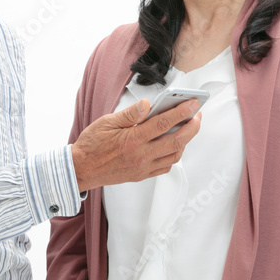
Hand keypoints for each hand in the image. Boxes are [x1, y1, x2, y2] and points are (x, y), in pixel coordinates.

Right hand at [71, 99, 201, 190]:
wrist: (81, 169)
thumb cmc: (92, 144)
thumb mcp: (107, 122)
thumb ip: (130, 114)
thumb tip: (147, 104)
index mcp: (132, 139)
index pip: (163, 123)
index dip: (181, 112)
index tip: (193, 104)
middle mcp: (141, 155)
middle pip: (176, 141)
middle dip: (192, 127)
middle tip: (197, 115)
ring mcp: (143, 167)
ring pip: (174, 155)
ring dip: (185, 141)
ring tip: (187, 128)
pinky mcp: (141, 175)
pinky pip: (165, 166)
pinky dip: (174, 155)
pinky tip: (172, 144)